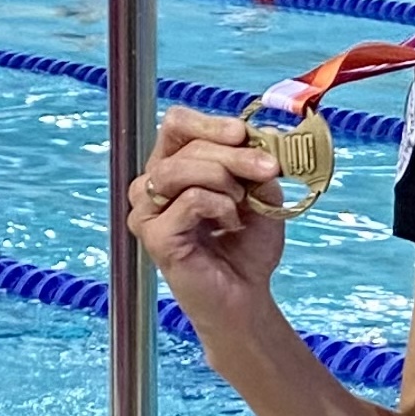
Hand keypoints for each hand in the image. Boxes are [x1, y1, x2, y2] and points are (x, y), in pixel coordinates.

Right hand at [126, 107, 287, 334]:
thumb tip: (261, 131)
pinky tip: (230, 224)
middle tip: (268, 169)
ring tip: (242, 202)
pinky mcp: (154, 236)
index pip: (176, 124)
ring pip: (181, 168)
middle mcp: (151, 185)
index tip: (242, 133)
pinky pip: (190, 200)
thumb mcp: (260, 190)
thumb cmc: (247, 243)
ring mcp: (147, 211)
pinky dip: (220, 206)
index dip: (208, 122)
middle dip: (234, 154)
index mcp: (173, 165)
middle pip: (185, 144)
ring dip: (225, 177)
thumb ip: (256, 159)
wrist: (246, 293)